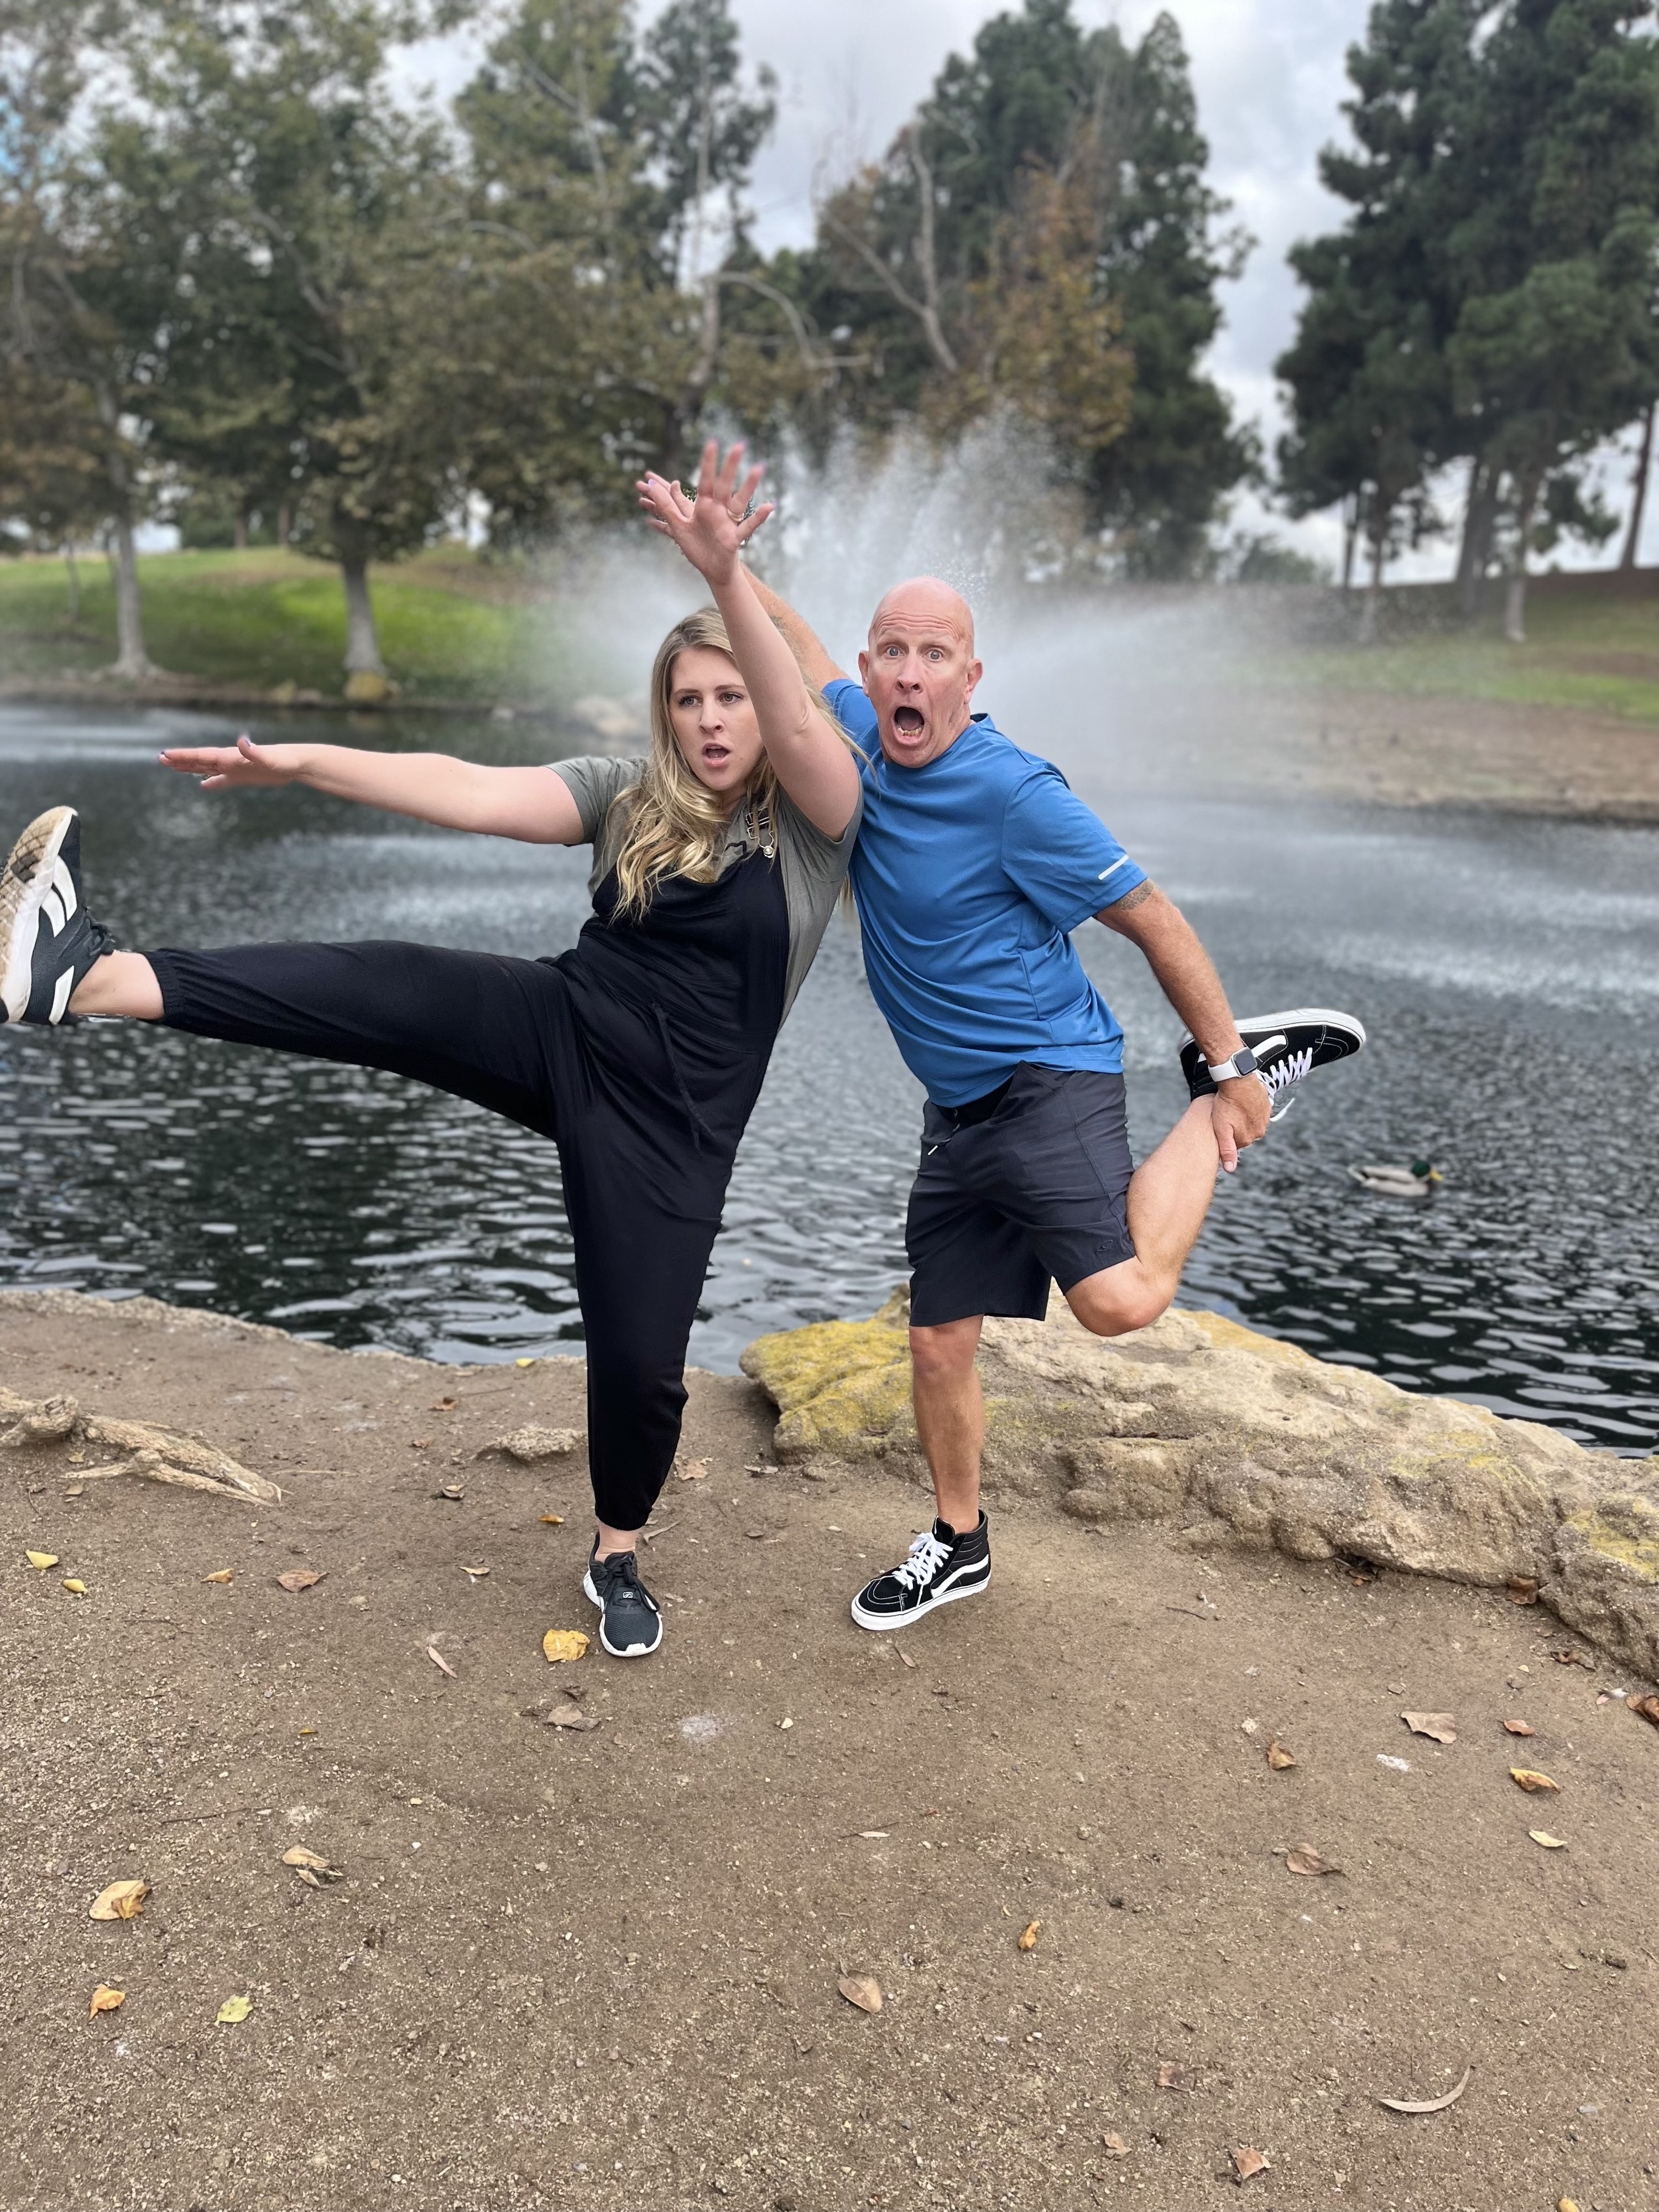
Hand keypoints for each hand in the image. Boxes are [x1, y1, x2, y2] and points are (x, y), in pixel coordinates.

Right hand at [158, 734, 308, 789]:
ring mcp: (236, 769)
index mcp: (231, 755)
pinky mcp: (244, 777)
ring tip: (173, 768)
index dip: (183, 755)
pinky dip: (212, 783)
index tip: (165, 755)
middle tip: (160, 759)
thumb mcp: (269, 757)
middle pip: (200, 760)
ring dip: (191, 768)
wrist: (297, 763)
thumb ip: (254, 751)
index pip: (202, 755)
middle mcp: (230, 760)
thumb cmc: (283, 760)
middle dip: (180, 760)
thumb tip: (242, 741)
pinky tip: (202, 785)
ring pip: (208, 768)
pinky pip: (223, 781)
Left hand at [636, 438, 773, 584]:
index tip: (712, 443)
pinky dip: (758, 517)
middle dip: (731, 466)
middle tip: (740, 445)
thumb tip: (650, 484)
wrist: (711, 569)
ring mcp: (729, 522)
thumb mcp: (677, 527)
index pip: (705, 480)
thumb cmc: (697, 547)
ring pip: (740, 501)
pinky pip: (748, 527)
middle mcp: (719, 510)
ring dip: (749, 486)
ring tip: (759, 469)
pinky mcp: (734, 538)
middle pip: (725, 484)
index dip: (708, 463)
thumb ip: (665, 506)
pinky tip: (769, 506)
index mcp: (704, 505)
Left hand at [1211, 1076, 1270, 1171]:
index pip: (1236, 1142)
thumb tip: (1230, 1170)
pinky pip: (1256, 1111)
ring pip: (1250, 1122)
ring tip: (1234, 1106)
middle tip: (1226, 1114)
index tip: (1221, 1123)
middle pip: (1244, 1133)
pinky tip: (1242, 1101)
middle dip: (1235, 1125)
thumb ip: (1227, 1150)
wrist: (1238, 1080)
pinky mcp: (1267, 1105)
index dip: (1226, 1133)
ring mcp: (1265, 1118)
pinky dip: (1250, 1108)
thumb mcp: (1222, 1129)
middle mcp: (1260, 1130)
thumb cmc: (1225, 1104)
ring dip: (1243, 1116)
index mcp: (1249, 1138)